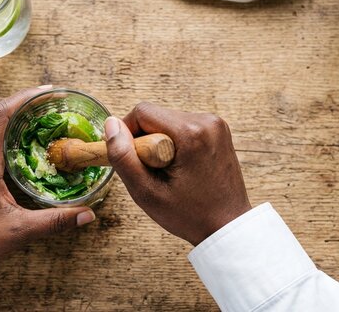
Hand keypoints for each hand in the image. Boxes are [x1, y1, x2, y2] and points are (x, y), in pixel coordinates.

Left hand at [0, 86, 95, 268]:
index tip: (47, 91)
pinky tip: (25, 140)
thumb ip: (55, 221)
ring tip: (42, 113)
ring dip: (15, 114)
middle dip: (24, 101)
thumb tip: (88, 215)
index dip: (23, 97)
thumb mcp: (19, 230)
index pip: (0, 115)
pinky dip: (7, 130)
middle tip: (52, 100)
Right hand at [104, 102, 250, 245]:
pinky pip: (182, 127)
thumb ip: (123, 157)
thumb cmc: (191, 215)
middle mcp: (207, 121)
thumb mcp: (146, 192)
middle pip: (156, 116)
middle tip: (155, 173)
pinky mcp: (218, 131)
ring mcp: (216, 124)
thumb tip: (111, 125)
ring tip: (169, 173)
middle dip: (146, 141)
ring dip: (159, 143)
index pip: (142, 112)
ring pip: (168, 121)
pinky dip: (174, 144)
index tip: (135, 162)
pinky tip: (181, 168)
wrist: (227, 226)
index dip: (128, 134)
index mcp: (191, 132)